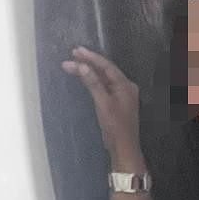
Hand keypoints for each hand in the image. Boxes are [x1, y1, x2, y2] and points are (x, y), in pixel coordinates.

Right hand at [62, 46, 142, 165]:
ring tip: (74, 63)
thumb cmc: (115, 128)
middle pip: (105, 70)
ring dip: (90, 71)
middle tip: (73, 54)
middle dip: (89, 62)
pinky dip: (94, 81)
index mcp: (125, 86)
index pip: (107, 66)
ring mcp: (122, 95)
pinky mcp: (116, 103)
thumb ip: (93, 83)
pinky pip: (104, 86)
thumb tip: (83, 66)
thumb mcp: (103, 103)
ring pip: (104, 78)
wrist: (123, 149)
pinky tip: (85, 77)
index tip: (76, 50)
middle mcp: (126, 88)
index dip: (91, 57)